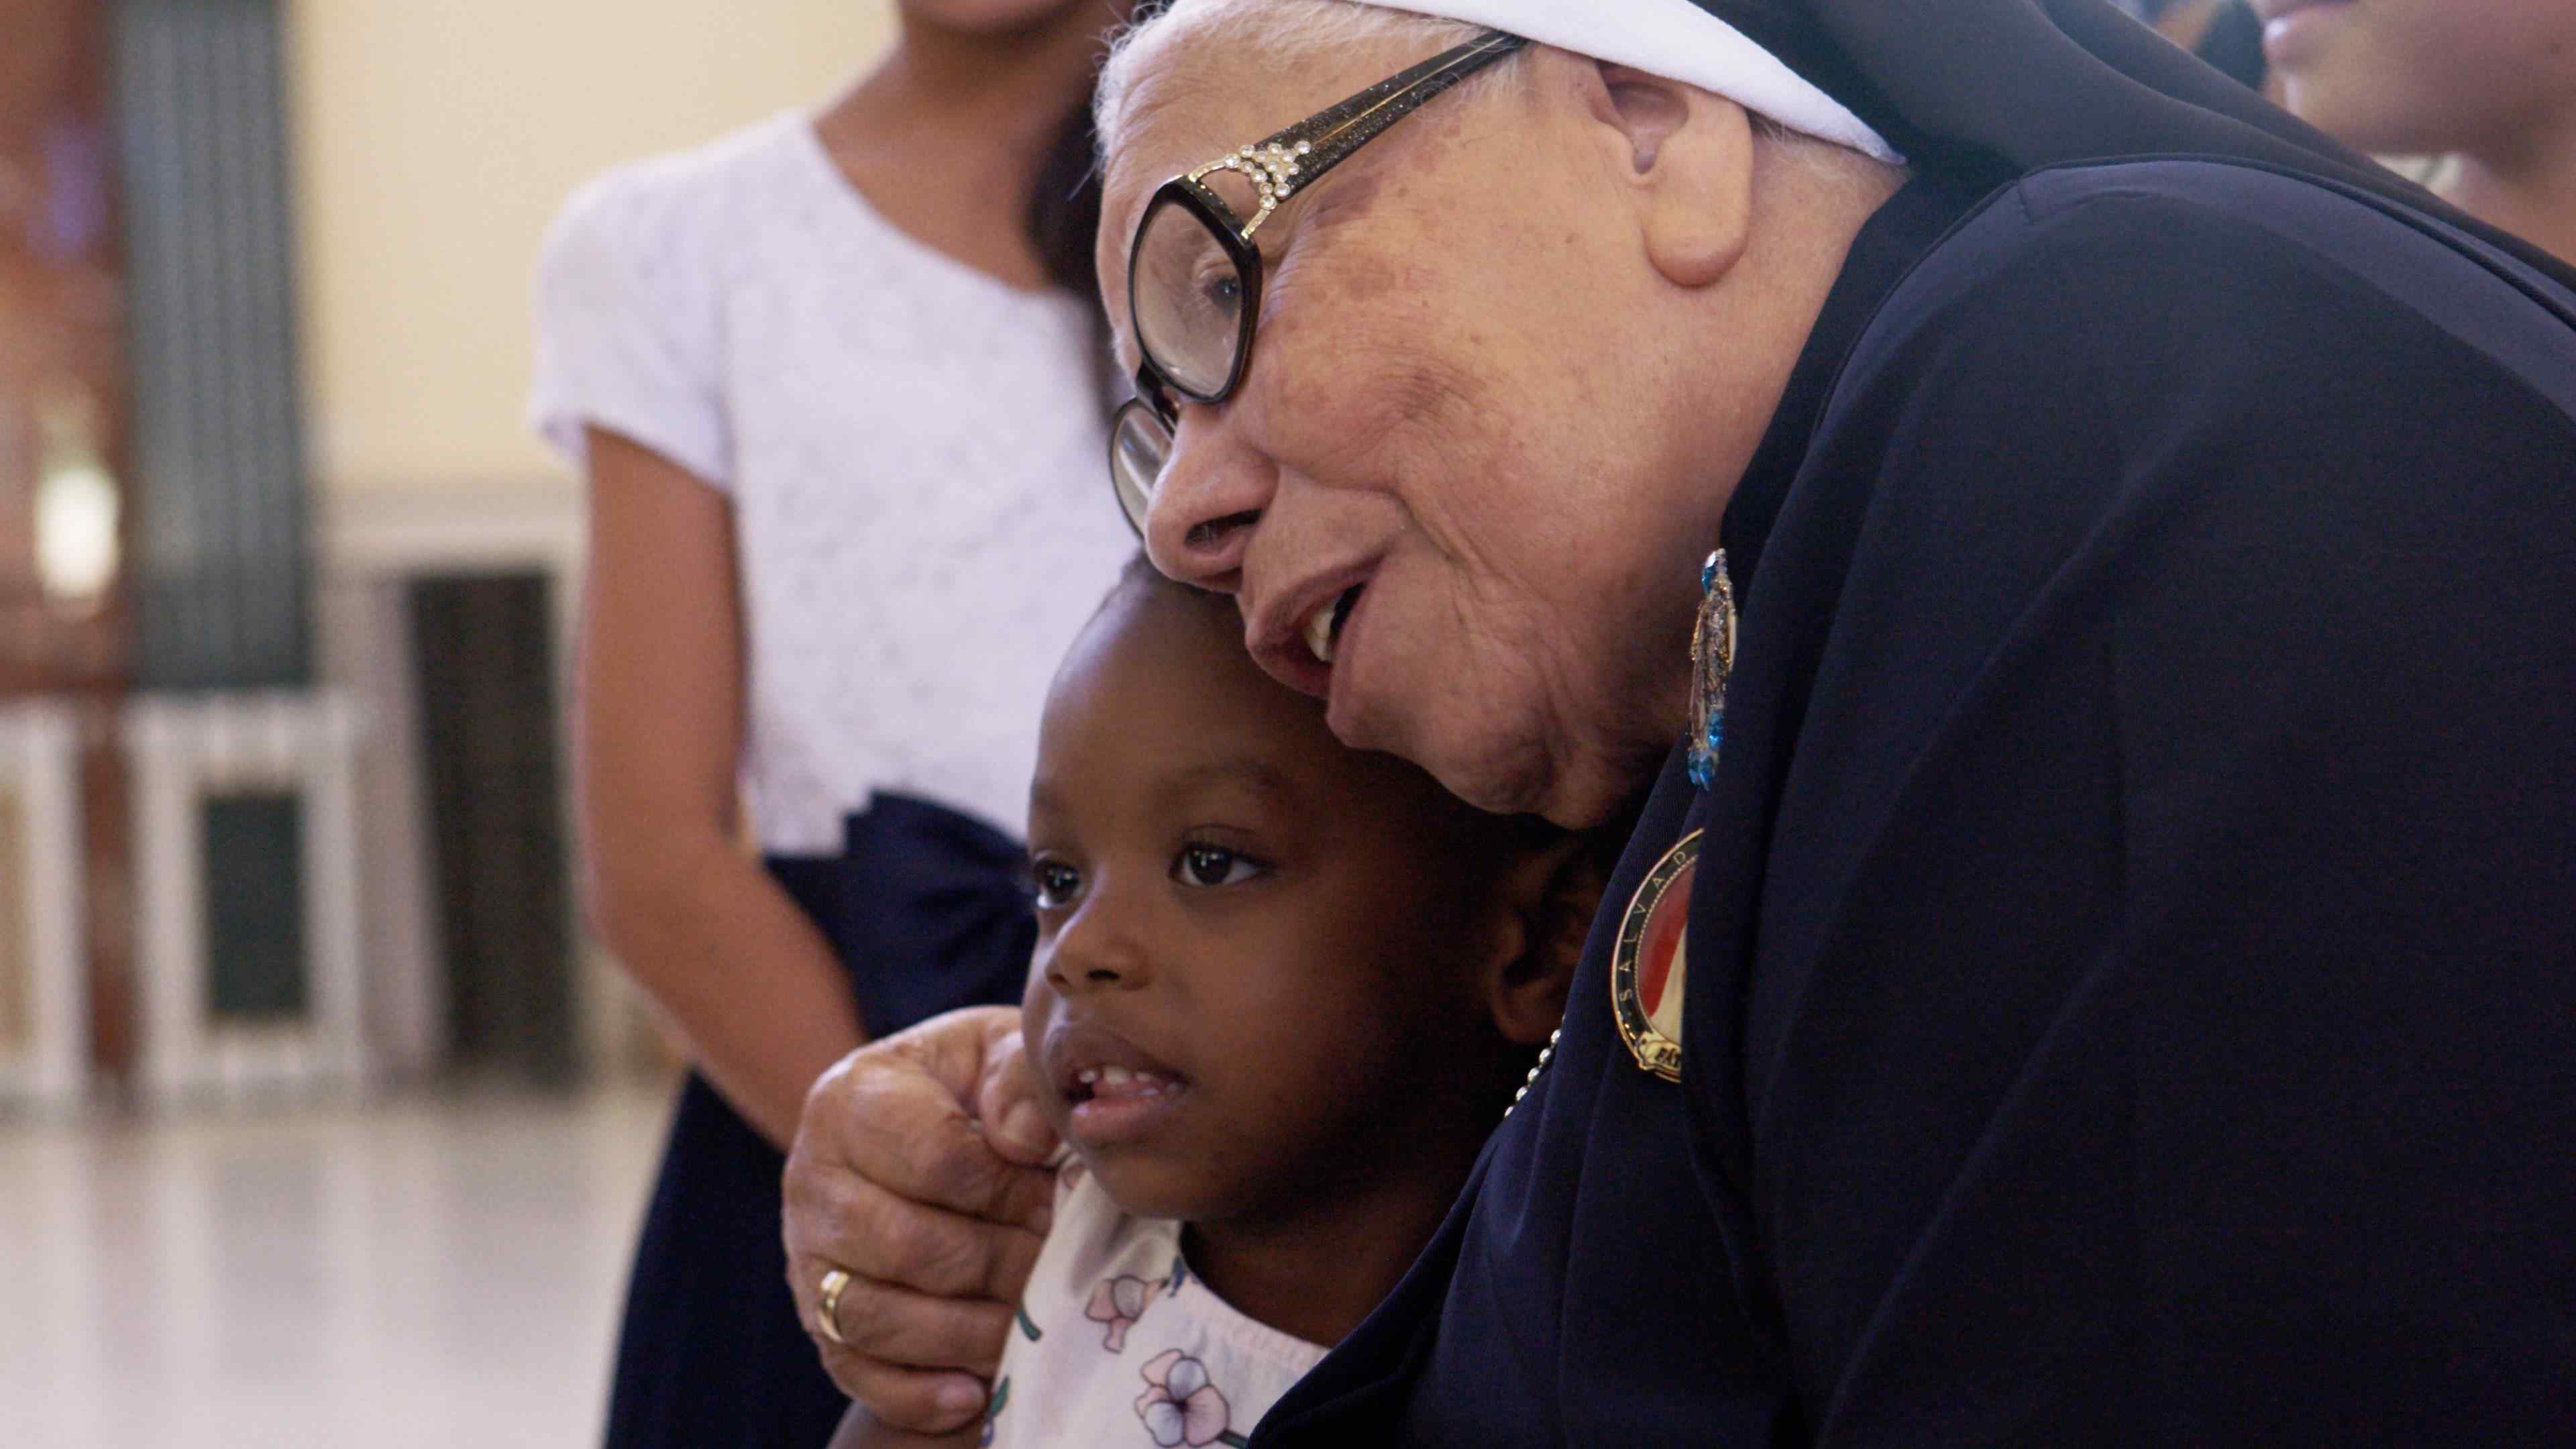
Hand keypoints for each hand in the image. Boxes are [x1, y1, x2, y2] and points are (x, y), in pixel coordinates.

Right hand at [785, 1006, 1059, 1432]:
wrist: (931, 1121)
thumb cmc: (979, 1086)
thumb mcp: (1003, 1051)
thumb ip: (1019, 1074)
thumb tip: (1024, 1137)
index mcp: (852, 1096)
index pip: (933, 1158)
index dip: (1007, 1188)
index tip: (1055, 1195)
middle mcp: (811, 1175)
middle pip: (907, 1246)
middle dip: (999, 1264)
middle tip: (1055, 1263)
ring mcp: (806, 1253)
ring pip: (876, 1316)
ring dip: (967, 1333)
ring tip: (1027, 1322)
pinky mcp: (816, 1316)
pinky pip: (856, 1371)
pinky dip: (917, 1393)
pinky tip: (973, 1393)